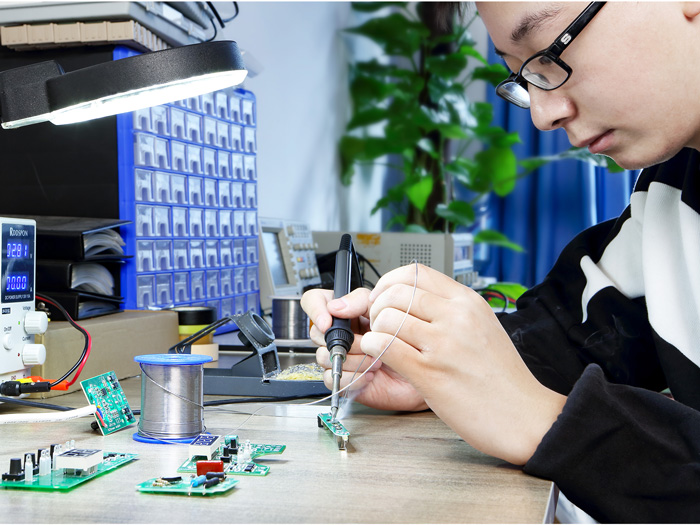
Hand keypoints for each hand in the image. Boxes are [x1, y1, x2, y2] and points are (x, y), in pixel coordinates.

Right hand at [301, 287, 426, 411]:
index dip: (316, 310)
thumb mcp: (382, 309)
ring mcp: (339, 356)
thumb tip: (335, 306)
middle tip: (365, 342)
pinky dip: (353, 377)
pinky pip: (333, 378)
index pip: (314, 301)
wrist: (419, 367)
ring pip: (324, 357)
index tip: (328, 321)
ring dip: (352, 359)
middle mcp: (338, 333)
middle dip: (343, 340)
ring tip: (373, 358)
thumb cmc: (403, 336)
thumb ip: (360, 301)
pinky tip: (369, 373)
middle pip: (316, 333)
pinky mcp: (343, 378)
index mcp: (344, 312)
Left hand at [363, 263, 565, 464]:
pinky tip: (380, 356)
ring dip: (375, 330)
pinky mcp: (430, 373)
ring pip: (387, 318)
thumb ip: (451, 310)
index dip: (390, 283)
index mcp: (467, 302)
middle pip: (396, 293)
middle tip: (379, 324)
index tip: (385, 298)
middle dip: (378, 307)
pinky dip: (373, 348)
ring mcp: (443, 344)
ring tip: (382, 343)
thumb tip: (416, 300)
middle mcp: (456, 317)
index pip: (415, 272)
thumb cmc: (502, 378)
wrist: (524, 416)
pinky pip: (385, 346)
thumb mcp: (483, 327)